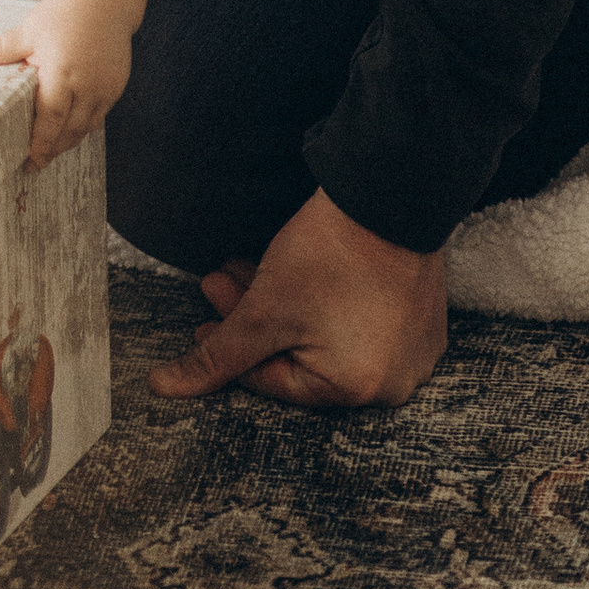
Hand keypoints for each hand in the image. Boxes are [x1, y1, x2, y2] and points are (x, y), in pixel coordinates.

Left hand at [0, 0, 148, 167]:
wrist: (103, 0)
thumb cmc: (62, 14)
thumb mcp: (29, 30)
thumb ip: (1, 50)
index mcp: (60, 70)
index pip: (50, 117)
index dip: (41, 143)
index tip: (30, 161)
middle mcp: (86, 84)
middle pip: (69, 130)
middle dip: (53, 150)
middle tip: (35, 164)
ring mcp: (105, 87)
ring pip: (86, 128)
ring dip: (68, 141)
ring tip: (50, 151)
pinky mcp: (116, 87)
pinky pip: (99, 117)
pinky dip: (84, 127)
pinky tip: (69, 130)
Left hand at [148, 184, 448, 410]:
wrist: (389, 195)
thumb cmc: (328, 257)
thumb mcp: (263, 311)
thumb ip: (216, 357)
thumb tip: (167, 389)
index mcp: (357, 392)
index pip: (274, 380)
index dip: (230, 350)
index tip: (201, 324)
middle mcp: (392, 384)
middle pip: (301, 357)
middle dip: (252, 321)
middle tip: (219, 285)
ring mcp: (413, 350)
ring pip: (328, 338)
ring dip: (283, 308)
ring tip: (246, 269)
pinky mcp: (421, 318)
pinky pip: (362, 323)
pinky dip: (325, 305)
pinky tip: (295, 274)